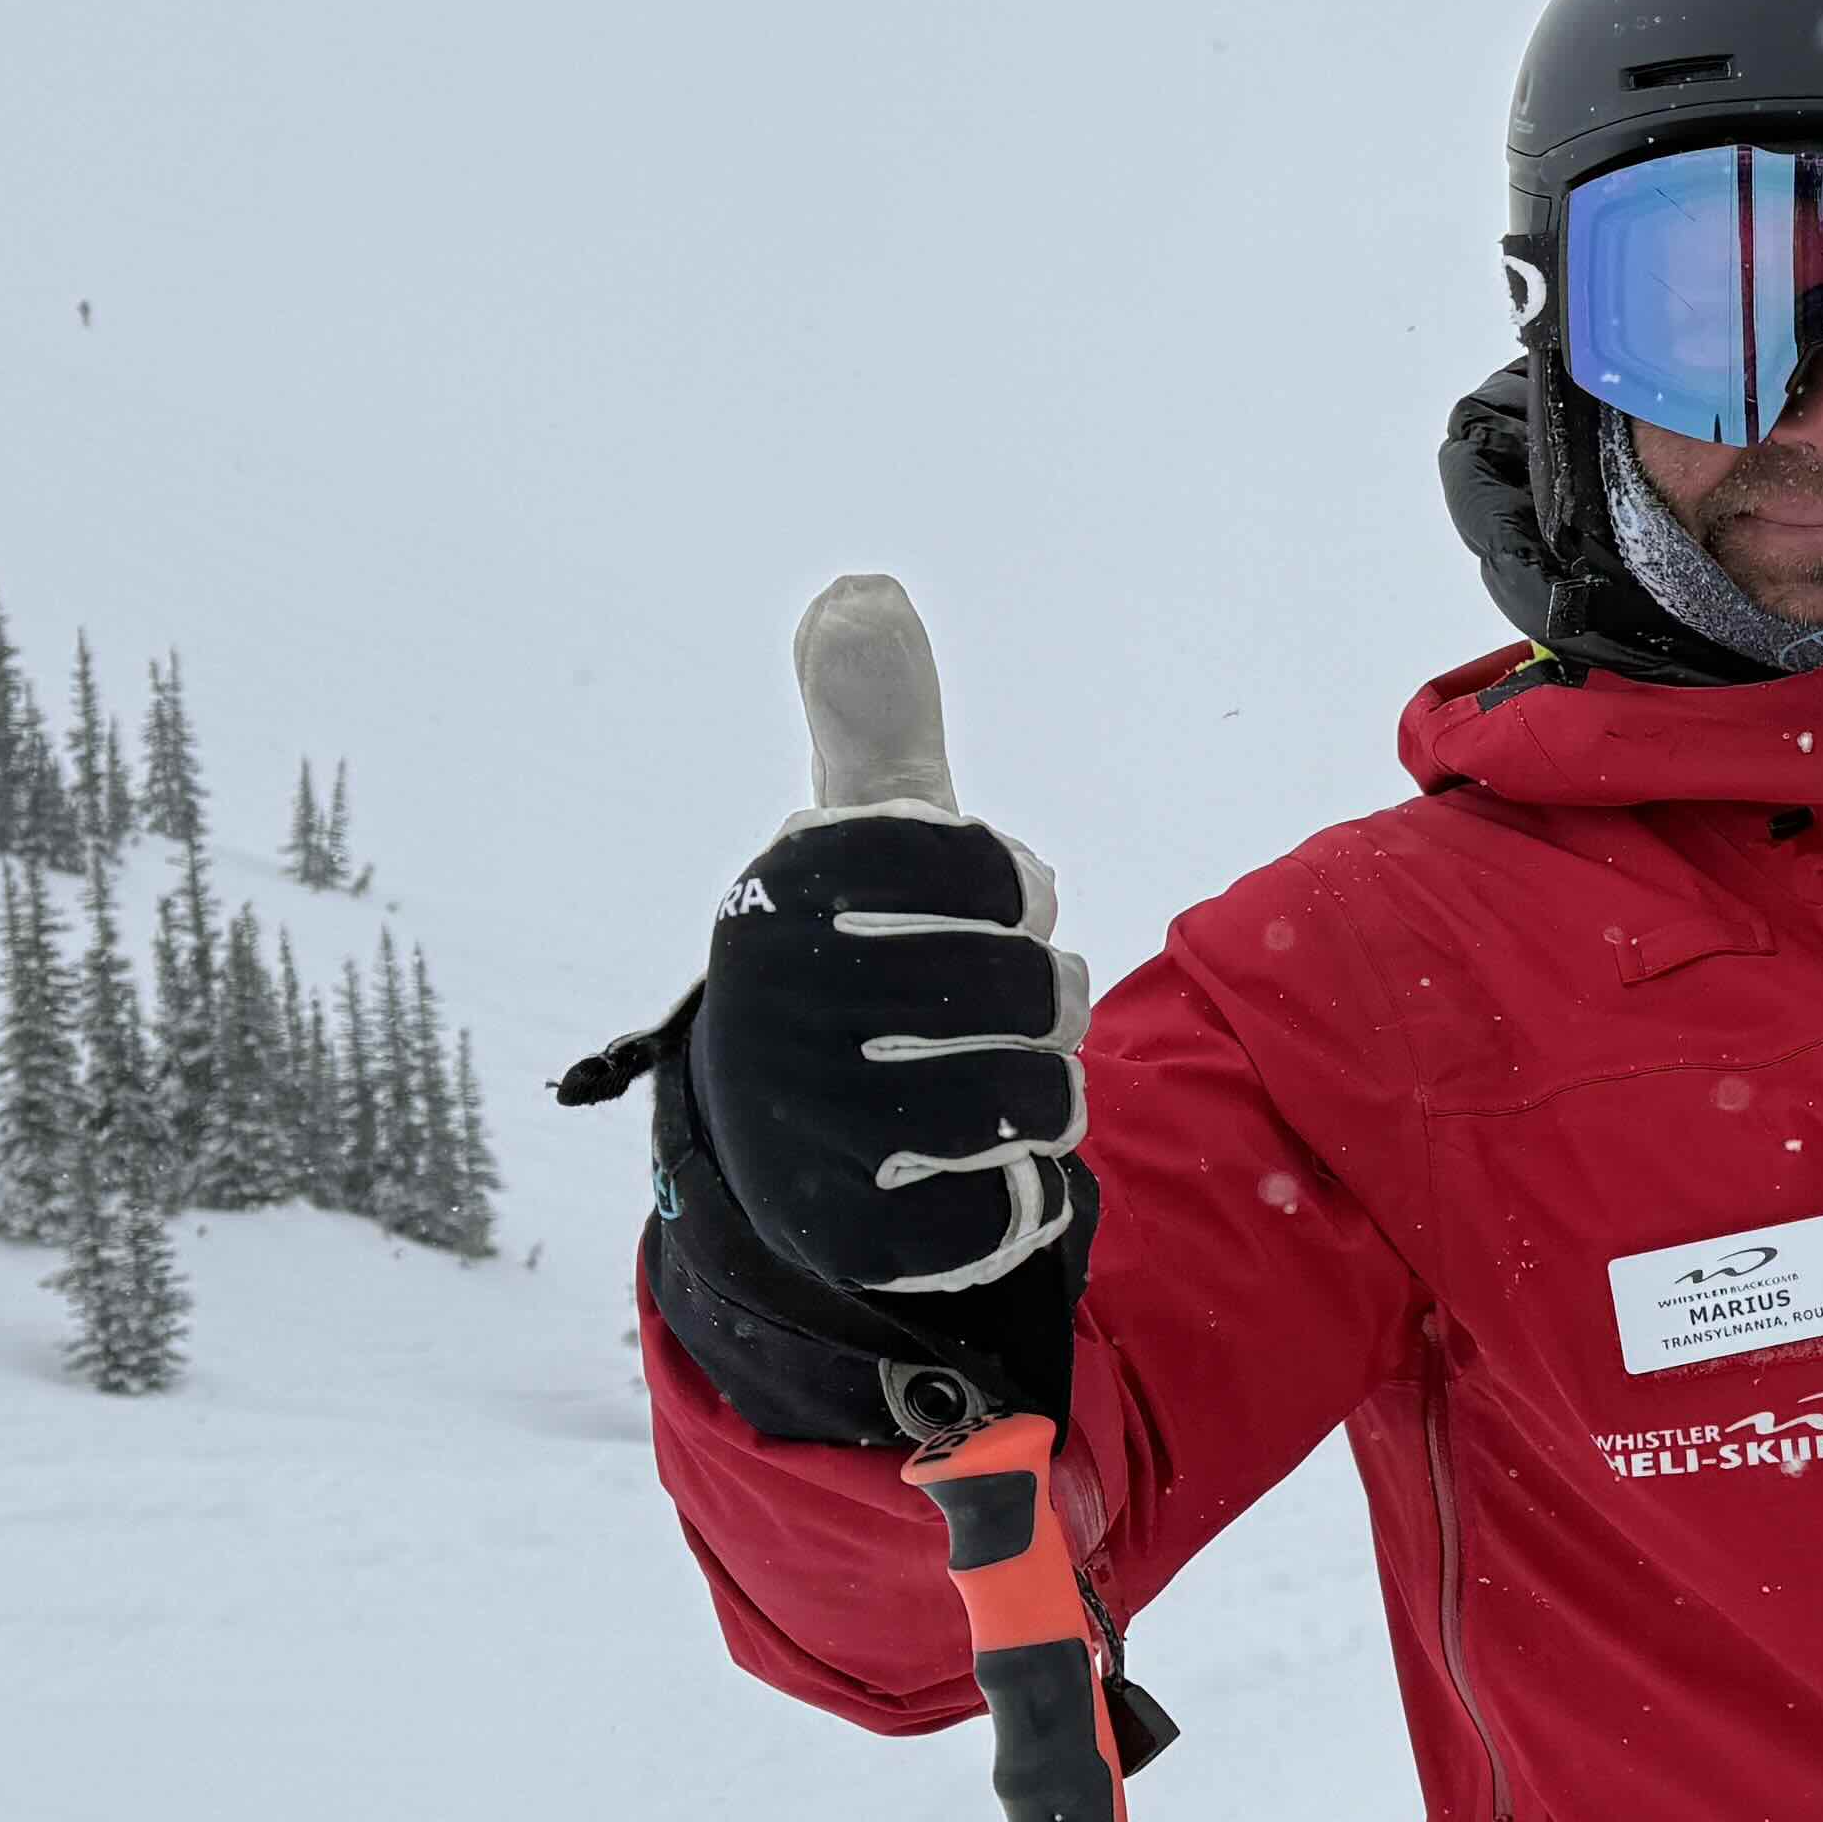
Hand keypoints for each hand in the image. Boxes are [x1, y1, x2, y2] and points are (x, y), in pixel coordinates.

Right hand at [683, 577, 1092, 1303]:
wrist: (781, 1149)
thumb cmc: (854, 960)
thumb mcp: (862, 832)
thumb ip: (878, 716)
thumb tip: (860, 586)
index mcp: (790, 895)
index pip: (992, 868)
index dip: (1015, 889)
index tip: (980, 901)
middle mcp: (782, 1007)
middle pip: (1030, 989)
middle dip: (1041, 998)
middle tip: (998, 1005)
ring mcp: (810, 1127)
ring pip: (1034, 1100)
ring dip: (1041, 1093)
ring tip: (992, 1085)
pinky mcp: (848, 1235)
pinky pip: (1004, 1211)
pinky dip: (1018, 1194)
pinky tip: (977, 1173)